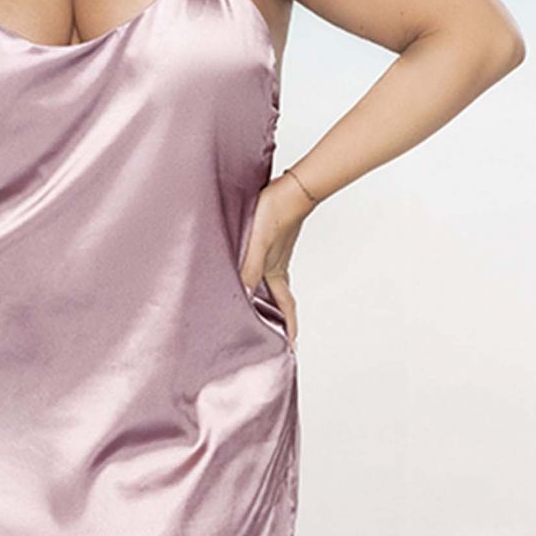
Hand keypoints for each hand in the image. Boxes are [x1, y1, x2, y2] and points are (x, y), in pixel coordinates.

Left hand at [239, 172, 315, 344]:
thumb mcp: (258, 244)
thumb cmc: (275, 213)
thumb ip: (249, 268)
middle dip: (279, 317)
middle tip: (275, 334)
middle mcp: (277, 264)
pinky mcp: (272, 238)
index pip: (285, 307)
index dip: (289, 328)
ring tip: (257, 307)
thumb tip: (243, 296)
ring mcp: (276, 252)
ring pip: (271, 281)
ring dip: (267, 296)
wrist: (291, 188)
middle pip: (279, 298)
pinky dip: (259, 273)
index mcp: (276, 271)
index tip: (291, 347)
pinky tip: (248, 268)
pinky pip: (265, 263)